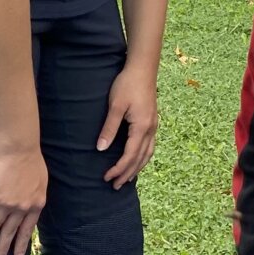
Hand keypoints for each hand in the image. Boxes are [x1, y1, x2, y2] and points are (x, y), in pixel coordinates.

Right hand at [0, 142, 46, 254]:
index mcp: (35, 204)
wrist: (19, 148)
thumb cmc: (31, 159)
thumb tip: (29, 202)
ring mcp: (6, 204)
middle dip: (3, 248)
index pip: (27, 229)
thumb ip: (34, 195)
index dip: (20, 243)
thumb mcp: (40, 181)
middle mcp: (21, 208)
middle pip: (10, 232)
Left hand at [98, 59, 158, 187]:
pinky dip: (143, 157)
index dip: (118, 168)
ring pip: (148, 154)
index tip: (107, 177)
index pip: (130, 155)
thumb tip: (100, 149)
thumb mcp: (115, 106)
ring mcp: (153, 126)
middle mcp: (150, 129)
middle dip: (127, 173)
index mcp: (141, 127)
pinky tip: (137, 159)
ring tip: (126, 178)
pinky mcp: (152, 121)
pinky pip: (150, 146)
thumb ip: (109, 129)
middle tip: (115, 186)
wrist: (143, 68)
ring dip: (137, 168)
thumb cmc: (127, 84)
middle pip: (140, 159)